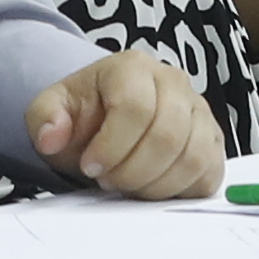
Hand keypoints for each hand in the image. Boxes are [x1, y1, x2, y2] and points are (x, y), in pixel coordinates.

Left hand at [23, 52, 222, 199]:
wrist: (106, 120)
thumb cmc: (84, 116)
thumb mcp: (52, 110)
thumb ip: (45, 118)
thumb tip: (51, 137)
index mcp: (133, 68)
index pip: (135, 107)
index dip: (111, 147)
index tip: (90, 166)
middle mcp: (174, 82)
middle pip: (168, 136)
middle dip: (133, 171)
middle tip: (109, 181)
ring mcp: (199, 111)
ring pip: (193, 157)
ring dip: (155, 185)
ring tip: (129, 185)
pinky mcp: (213, 140)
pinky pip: (209, 173)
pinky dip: (180, 190)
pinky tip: (153, 186)